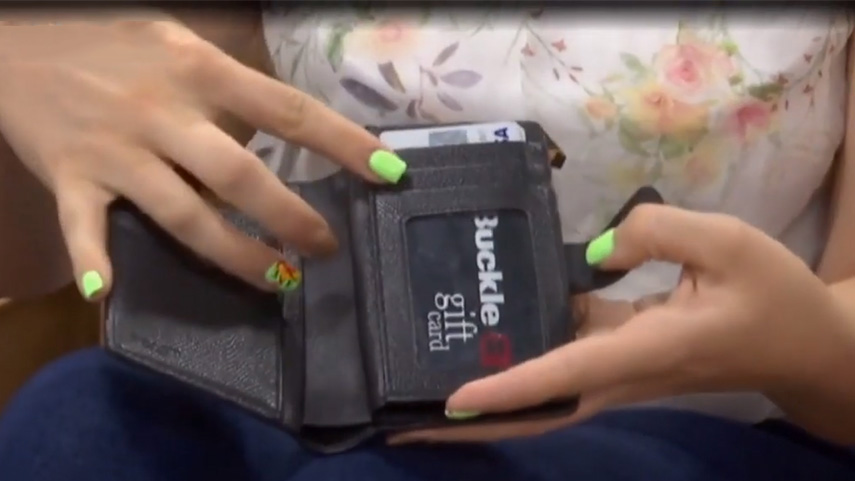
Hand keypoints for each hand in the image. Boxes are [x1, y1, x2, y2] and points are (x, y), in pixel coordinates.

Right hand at [0, 14, 406, 299]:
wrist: (15, 35)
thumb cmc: (110, 39)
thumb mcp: (180, 45)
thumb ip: (227, 91)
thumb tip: (282, 140)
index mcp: (200, 70)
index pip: (288, 109)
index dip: (344, 142)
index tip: (388, 173)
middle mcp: (164, 112)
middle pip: (240, 174)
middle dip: (291, 217)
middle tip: (325, 247)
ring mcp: (116, 149)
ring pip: (184, 213)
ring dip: (234, 254)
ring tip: (277, 279)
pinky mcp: (70, 176)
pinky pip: (84, 226)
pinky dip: (94, 260)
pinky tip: (108, 293)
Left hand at [390, 204, 851, 443]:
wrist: (803, 345)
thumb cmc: (772, 297)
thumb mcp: (728, 242)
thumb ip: (658, 231)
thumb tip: (595, 253)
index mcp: (646, 351)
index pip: (564, 376)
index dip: (508, 391)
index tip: (451, 403)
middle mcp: (621, 373)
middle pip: (537, 410)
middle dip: (473, 425)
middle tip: (405, 425)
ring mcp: (618, 370)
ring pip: (544, 393)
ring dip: (488, 398)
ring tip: (424, 382)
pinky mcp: (620, 355)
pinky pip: (562, 364)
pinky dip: (522, 361)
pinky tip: (490, 330)